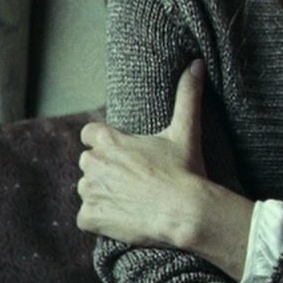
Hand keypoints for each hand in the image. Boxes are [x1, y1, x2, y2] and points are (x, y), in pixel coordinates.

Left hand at [77, 61, 252, 276]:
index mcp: (109, 140)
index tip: (123, 152)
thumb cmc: (184, 170)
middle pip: (89, 162)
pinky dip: (99, 219)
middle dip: (105, 168)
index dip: (105, 142)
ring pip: (87, 189)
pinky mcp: (90, 218)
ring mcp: (90, 192)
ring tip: (130, 199)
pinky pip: (85, 217)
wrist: (185, 212)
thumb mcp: (186, 130)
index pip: (89, 134)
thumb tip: (197, 63)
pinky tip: (121, 217)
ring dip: (102, 193)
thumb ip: (187, 95)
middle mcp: (93, 163)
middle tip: (134, 178)